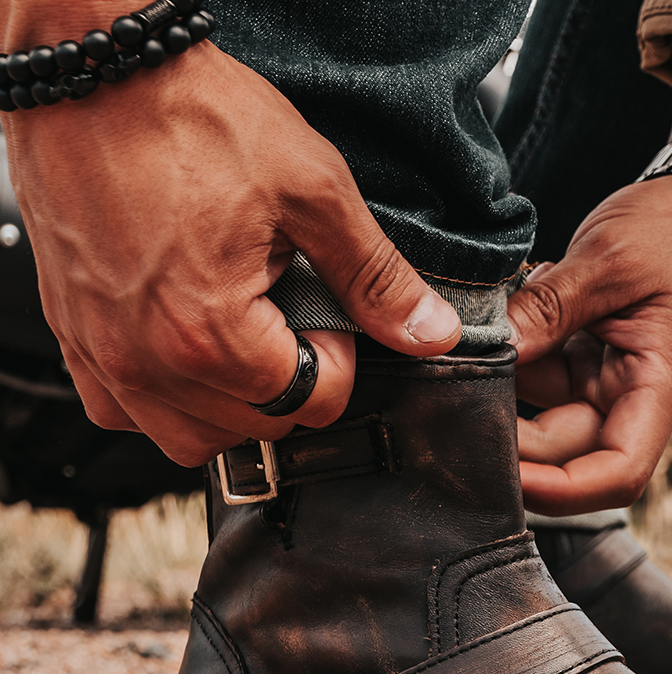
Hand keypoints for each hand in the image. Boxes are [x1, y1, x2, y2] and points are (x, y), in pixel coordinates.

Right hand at [1, 37, 461, 464]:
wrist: (91, 69)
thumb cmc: (192, 116)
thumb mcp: (312, 191)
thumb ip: (376, 277)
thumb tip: (433, 334)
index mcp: (209, 335)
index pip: (311, 406)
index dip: (337, 360)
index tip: (321, 308)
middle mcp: (146, 363)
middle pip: (257, 429)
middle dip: (289, 384)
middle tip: (284, 313)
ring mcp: (102, 356)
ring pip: (191, 439)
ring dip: (232, 406)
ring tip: (241, 335)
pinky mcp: (72, 340)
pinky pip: (126, 412)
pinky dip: (165, 398)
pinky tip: (186, 346)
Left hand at [507, 174, 671, 514]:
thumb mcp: (611, 260)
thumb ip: (548, 307)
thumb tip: (489, 348)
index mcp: (658, 389)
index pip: (617, 474)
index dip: (562, 491)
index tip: (505, 476)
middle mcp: (629, 397)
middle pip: (564, 451)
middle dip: (508, 431)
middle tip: (452, 387)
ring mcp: (603, 381)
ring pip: (540, 413)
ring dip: (502, 382)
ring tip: (486, 321)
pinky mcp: (582, 359)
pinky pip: (536, 375)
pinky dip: (513, 349)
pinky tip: (510, 303)